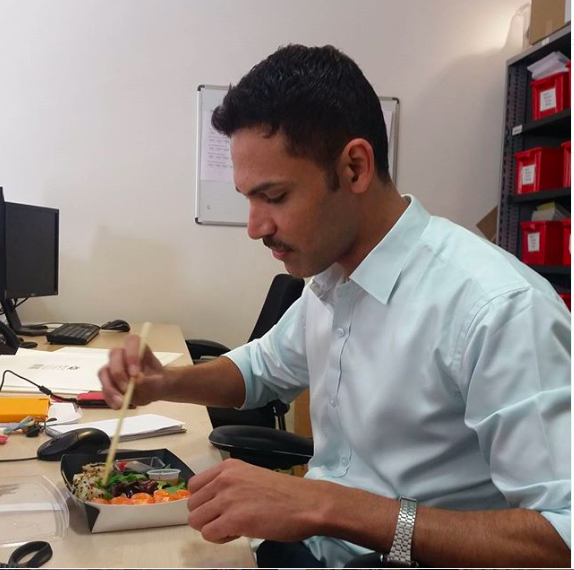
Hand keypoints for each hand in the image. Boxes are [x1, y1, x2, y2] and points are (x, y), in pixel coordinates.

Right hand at [98, 334, 164, 408]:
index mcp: (139, 348)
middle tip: (126, 388)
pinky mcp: (107, 381)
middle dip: (118, 373)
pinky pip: (102, 388)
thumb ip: (150, 381)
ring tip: (121, 402)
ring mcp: (113, 367)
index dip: (131, 355)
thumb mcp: (160, 382)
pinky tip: (118, 405)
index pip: (132, 342)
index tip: (135, 373)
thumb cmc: (158, 381)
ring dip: (110, 388)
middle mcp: (123, 354)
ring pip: (103, 372)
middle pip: (114, 355)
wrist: (154, 391)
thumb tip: (137, 379)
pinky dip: (109, 398)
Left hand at [187, 458, 337, 543]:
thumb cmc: (284, 493)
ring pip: (196, 520)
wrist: (307, 503)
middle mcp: (224, 479)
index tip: (218, 507)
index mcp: (228, 467)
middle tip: (227, 520)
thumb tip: (212, 501)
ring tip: (232, 527)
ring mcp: (228, 498)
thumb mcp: (251, 477)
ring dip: (211, 528)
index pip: (194, 485)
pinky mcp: (234, 519)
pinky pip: (208, 534)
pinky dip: (220, 538)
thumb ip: (230, 484)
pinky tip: (238, 533)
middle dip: (207, 516)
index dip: (204, 501)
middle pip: (193, 505)